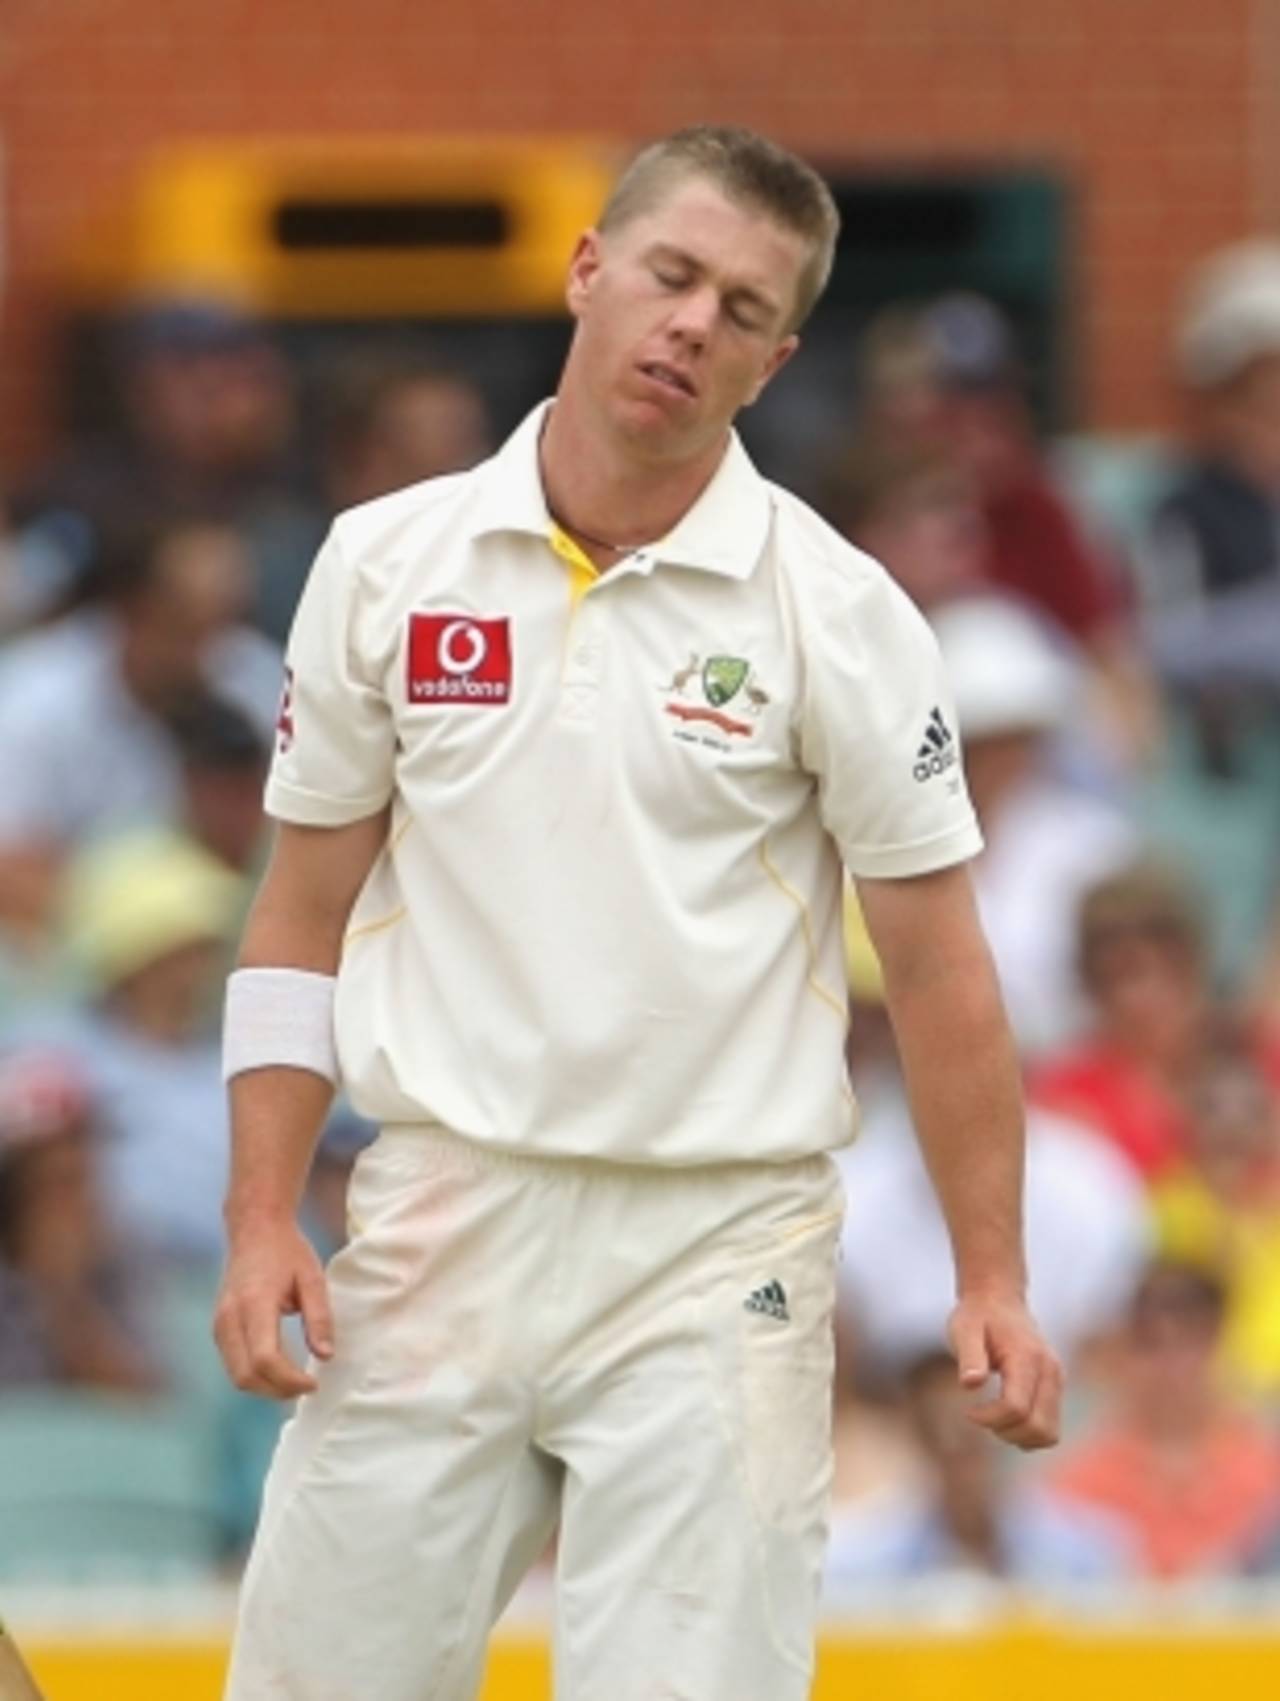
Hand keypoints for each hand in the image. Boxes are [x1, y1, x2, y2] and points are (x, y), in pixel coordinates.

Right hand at [213, 1216, 334, 1399]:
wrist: (255, 1229)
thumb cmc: (287, 1251)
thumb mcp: (312, 1278)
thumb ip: (319, 1318)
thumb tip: (325, 1356)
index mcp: (254, 1303)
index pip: (265, 1358)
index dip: (289, 1380)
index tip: (314, 1383)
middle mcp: (229, 1317)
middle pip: (246, 1376)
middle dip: (277, 1390)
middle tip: (307, 1387)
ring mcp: (219, 1324)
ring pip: (236, 1376)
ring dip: (266, 1388)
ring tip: (296, 1382)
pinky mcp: (218, 1328)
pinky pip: (233, 1365)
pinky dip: (255, 1376)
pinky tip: (279, 1371)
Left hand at [947, 1292, 1062, 1450]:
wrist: (998, 1299)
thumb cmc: (977, 1316)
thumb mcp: (963, 1329)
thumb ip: (969, 1356)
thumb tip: (970, 1384)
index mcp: (1027, 1358)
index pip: (1016, 1408)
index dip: (990, 1419)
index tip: (968, 1412)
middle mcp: (1050, 1372)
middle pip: (1038, 1428)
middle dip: (1006, 1432)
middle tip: (981, 1416)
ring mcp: (1057, 1381)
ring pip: (1049, 1434)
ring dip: (1019, 1437)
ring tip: (994, 1417)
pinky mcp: (1056, 1388)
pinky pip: (1050, 1428)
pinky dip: (1028, 1432)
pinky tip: (1005, 1415)